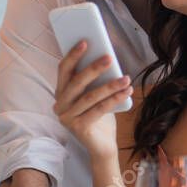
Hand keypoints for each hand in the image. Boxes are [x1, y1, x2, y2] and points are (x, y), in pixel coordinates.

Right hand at [53, 40, 132, 159]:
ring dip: (110, 85)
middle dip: (94, 68)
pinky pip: (99, 109)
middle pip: (76, 82)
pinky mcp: (78, 128)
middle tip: (109, 57)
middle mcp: (59, 105)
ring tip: (126, 77)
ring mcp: (67, 118)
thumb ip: (95, 79)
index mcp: (61, 92)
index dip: (73, 55)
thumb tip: (106, 56)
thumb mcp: (95, 93)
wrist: (102, 145)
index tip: (86, 41)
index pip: (63, 70)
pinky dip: (114, 99)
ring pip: (90, 96)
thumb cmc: (99, 115)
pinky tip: (127, 90)